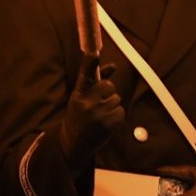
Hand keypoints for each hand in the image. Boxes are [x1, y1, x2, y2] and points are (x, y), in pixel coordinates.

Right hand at [59, 56, 124, 171]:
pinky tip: (107, 122)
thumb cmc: (79, 116)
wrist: (74, 142)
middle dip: (108, 93)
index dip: (89, 63)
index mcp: (78, 95)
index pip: (85, 76)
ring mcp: (97, 115)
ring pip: (117, 99)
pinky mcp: (108, 125)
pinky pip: (121, 112)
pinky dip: (117, 116)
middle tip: (100, 103)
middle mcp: (87, 104)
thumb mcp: (81, 98)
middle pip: (109, 87)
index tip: (93, 53)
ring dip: (113, 106)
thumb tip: (112, 66)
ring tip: (102, 114)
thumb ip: (95, 82)